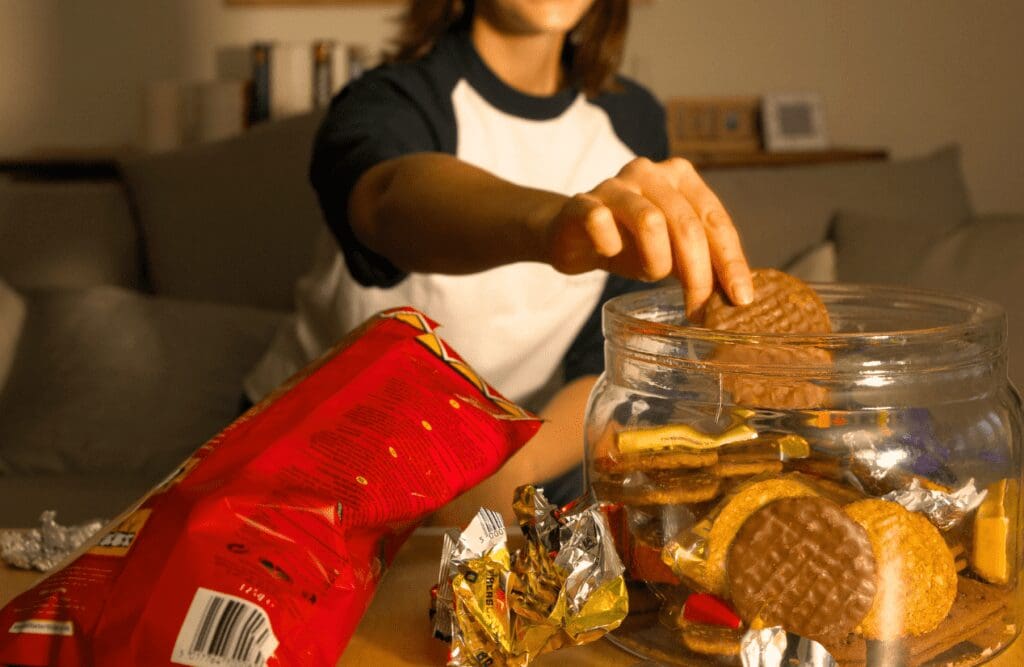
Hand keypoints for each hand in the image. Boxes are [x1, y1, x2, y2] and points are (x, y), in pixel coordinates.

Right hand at [542, 157, 752, 318]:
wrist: (572, 235)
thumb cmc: (630, 244)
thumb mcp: (673, 251)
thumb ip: (702, 261)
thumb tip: (738, 297)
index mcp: (681, 177)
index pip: (716, 221)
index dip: (731, 262)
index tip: (740, 299)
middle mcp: (651, 172)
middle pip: (687, 225)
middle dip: (698, 274)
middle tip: (697, 310)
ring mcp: (615, 184)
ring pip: (650, 222)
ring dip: (657, 261)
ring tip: (652, 276)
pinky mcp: (582, 202)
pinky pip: (601, 223)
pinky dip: (610, 247)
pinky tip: (609, 252)